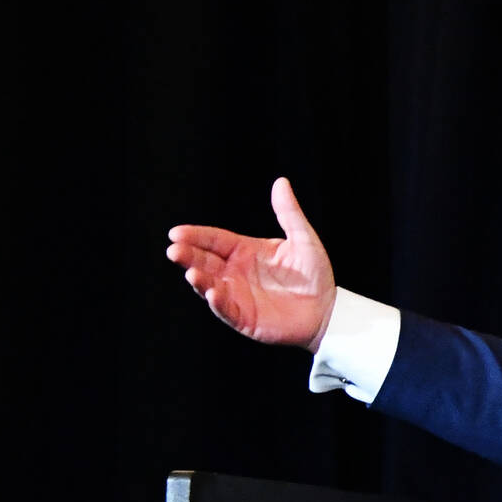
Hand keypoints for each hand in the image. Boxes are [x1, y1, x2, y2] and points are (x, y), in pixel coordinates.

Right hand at [166, 177, 337, 350]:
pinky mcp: (244, 318)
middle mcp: (235, 272)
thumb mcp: (303, 239)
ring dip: (199, 280)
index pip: (214, 240)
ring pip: (210, 285)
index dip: (195, 236)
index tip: (176, 233)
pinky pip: (226, 310)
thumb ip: (289, 213)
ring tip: (192, 273)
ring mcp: (237, 296)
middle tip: (174, 251)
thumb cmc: (314, 274)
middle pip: (204, 261)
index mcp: (244, 251)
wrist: (327, 309)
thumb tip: (281, 182)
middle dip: (188, 256)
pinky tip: (212, 294)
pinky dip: (217, 303)